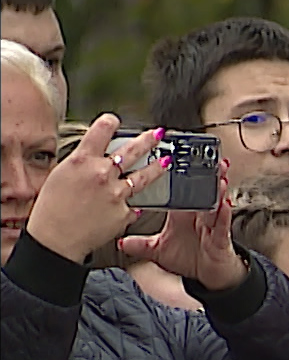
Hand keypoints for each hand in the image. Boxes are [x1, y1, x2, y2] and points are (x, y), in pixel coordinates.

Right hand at [21, 115, 166, 262]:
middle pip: (131, 150)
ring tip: (166, 160)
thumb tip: (93, 157)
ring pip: (143, 176)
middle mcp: (102, 174)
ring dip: (157, 166)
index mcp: (81, 161)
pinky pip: (134, 204)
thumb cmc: (51, 209)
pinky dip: (133, 203)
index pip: (100, 131)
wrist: (56, 239)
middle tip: (159, 133)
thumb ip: (81, 164)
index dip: (110, 122)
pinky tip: (135, 202)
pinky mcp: (124, 212)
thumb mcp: (60, 175)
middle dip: (147, 140)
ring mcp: (116, 193)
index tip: (115, 120)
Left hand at [119, 158, 246, 291]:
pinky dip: (223, 214)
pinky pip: (222, 224)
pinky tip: (223, 203)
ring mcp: (211, 226)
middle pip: (200, 191)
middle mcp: (198, 216)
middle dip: (204, 175)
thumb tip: (119, 241)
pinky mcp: (221, 239)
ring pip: (215, 203)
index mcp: (183, 215)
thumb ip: (140, 244)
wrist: (208, 278)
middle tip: (204, 158)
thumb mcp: (159, 251)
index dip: (177, 175)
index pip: (178, 190)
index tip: (172, 158)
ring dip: (217, 189)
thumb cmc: (189, 260)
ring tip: (218, 175)